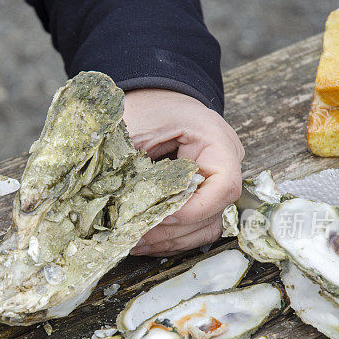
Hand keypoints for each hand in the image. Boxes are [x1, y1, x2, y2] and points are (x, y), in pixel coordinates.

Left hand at [123, 88, 243, 255]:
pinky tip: (143, 241)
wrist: (153, 96)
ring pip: (205, 226)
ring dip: (170, 239)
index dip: (195, 208)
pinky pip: (194, 226)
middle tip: (135, 235)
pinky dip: (170, 237)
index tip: (162, 214)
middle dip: (172, 229)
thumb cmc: (146, 105)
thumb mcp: (134, 125)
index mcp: (216, 141)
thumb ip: (129, 159)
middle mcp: (224, 164)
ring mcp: (215, 183)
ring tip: (135, 242)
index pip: (224, 186)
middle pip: (213, 212)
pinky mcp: (201, 196)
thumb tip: (113, 202)